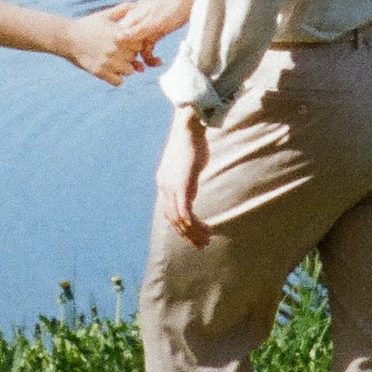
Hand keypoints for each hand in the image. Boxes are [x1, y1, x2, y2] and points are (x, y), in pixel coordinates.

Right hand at [62, 7, 141, 86]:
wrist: (67, 38)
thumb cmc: (87, 25)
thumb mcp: (104, 15)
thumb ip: (122, 10)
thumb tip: (138, 3)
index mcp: (118, 34)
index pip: (139, 44)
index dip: (135, 44)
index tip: (128, 43)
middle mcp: (115, 48)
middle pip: (134, 58)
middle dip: (130, 56)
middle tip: (121, 53)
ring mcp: (108, 61)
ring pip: (129, 71)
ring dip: (124, 68)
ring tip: (116, 62)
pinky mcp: (100, 72)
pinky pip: (118, 82)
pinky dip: (116, 78)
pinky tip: (110, 70)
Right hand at [108, 0, 184, 62]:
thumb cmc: (172, 6)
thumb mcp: (155, 20)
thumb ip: (138, 29)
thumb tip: (119, 38)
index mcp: (131, 19)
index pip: (119, 39)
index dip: (122, 52)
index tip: (131, 63)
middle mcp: (135, 24)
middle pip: (127, 46)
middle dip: (132, 59)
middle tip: (141, 69)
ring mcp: (145, 29)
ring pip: (137, 49)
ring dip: (143, 60)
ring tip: (154, 64)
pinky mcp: (154, 33)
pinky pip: (147, 48)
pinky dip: (151, 57)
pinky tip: (159, 61)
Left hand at [159, 108, 210, 245]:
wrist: (188, 127)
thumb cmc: (192, 140)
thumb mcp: (186, 162)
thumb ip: (187, 175)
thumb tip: (193, 182)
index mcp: (163, 182)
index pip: (169, 212)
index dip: (181, 226)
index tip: (194, 235)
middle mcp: (164, 187)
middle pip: (172, 219)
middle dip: (187, 235)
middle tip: (202, 245)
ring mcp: (171, 187)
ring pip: (179, 220)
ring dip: (194, 232)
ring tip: (207, 239)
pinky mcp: (182, 186)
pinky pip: (185, 213)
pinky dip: (195, 225)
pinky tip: (207, 229)